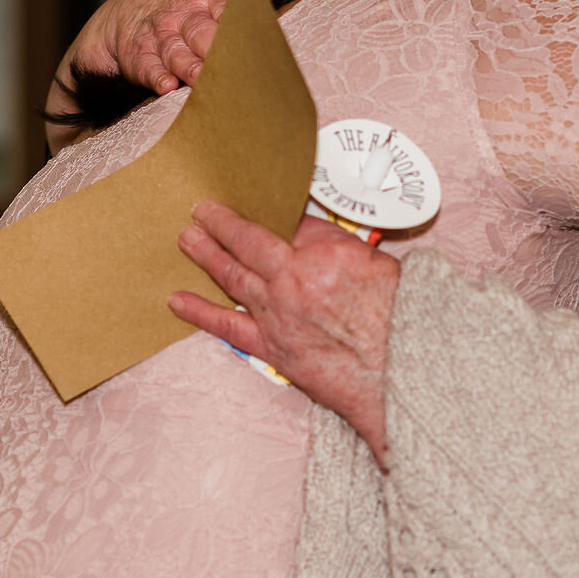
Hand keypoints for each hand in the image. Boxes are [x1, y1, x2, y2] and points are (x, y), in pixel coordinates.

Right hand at [44, 0, 324, 151]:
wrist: (135, 7)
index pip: (237, 3)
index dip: (249, 16)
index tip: (268, 32)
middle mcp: (189, 13)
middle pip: (208, 32)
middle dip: (224, 49)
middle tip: (245, 68)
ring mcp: (164, 36)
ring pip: (180, 52)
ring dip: (193, 66)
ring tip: (208, 81)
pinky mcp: (141, 57)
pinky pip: (148, 67)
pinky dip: (157, 76)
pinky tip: (167, 86)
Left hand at [170, 203, 399, 464]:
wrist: (400, 372)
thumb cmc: (400, 322)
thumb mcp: (379, 266)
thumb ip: (341, 248)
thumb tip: (314, 235)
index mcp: (326, 253)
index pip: (291, 222)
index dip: (272, 213)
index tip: (258, 205)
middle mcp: (295, 279)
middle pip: (249, 242)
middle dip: (222, 225)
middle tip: (201, 211)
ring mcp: (279, 313)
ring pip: (232, 277)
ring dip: (206, 256)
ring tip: (186, 239)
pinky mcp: (272, 346)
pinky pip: (228, 326)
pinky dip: (201, 312)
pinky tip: (178, 301)